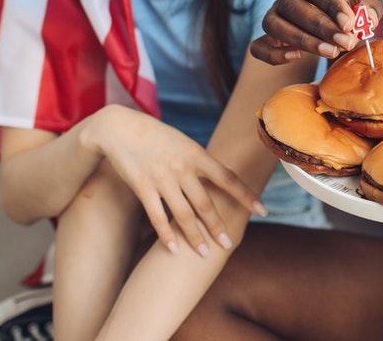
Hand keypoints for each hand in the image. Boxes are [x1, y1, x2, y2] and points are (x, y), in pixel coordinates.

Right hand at [81, 105, 266, 255]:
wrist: (120, 128)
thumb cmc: (157, 136)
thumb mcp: (184, 144)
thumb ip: (200, 163)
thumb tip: (220, 181)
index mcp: (197, 155)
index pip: (228, 178)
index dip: (246, 196)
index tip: (263, 211)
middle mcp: (182, 168)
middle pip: (205, 204)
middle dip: (218, 227)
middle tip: (228, 245)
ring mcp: (162, 178)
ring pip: (183, 215)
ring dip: (195, 237)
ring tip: (204, 254)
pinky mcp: (142, 187)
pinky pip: (157, 217)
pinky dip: (166, 235)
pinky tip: (174, 250)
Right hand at [250, 0, 382, 64]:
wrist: (337, 16)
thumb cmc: (351, 2)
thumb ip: (371, 6)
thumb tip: (368, 19)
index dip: (331, 6)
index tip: (349, 24)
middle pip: (292, 5)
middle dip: (320, 27)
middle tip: (345, 43)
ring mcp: (274, 9)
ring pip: (273, 24)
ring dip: (301, 41)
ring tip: (330, 52)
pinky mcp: (268, 33)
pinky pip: (259, 45)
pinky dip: (273, 54)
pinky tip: (296, 57)